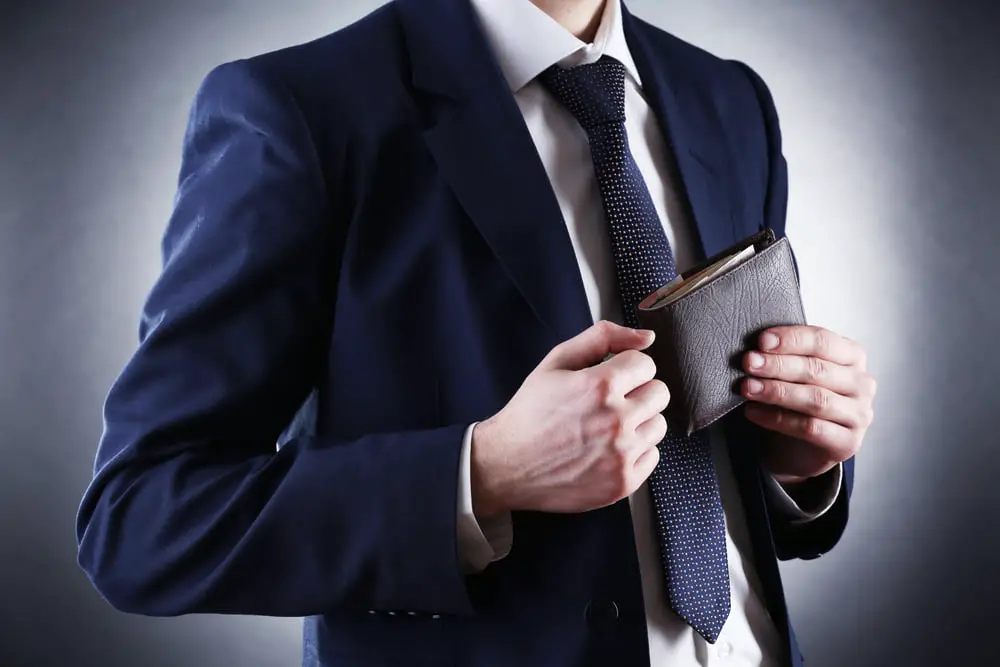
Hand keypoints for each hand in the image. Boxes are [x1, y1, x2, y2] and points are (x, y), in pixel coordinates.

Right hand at [471, 320, 668, 516]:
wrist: (507, 464)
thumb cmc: (530, 412)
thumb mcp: (556, 362)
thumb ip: (602, 338)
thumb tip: (646, 336)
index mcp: (600, 385)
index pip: (646, 364)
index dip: (626, 368)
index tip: (609, 379)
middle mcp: (616, 420)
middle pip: (659, 393)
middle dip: (637, 392)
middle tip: (608, 403)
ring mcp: (622, 454)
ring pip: (658, 425)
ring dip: (638, 422)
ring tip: (606, 427)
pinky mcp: (624, 482)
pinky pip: (653, 456)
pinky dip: (634, 452)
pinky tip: (606, 450)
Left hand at [741, 325, 875, 483]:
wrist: (802, 448)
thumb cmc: (800, 402)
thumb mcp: (796, 373)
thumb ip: (786, 357)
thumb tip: (757, 348)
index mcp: (852, 357)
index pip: (823, 341)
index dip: (792, 339)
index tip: (762, 341)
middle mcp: (861, 384)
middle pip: (817, 370)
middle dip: (778, 365)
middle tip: (749, 363)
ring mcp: (858, 415)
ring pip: (815, 399)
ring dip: (777, 391)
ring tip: (748, 387)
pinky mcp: (848, 443)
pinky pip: (810, 428)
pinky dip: (777, 419)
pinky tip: (753, 412)